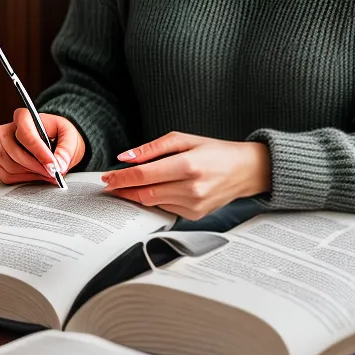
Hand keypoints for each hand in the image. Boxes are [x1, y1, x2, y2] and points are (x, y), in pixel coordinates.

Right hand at [0, 110, 85, 184]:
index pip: (25, 133)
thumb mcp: (70, 136)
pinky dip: (25, 179)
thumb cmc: (60, 134)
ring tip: (49, 173)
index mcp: (24, 117)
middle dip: (36, 165)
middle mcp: (6, 131)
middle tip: (53, 172)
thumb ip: (66, 150)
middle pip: (14, 151)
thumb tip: (59, 166)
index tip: (53, 164)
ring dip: (32, 173)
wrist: (55, 141)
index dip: (39, 151)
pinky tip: (38, 175)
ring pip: (10, 166)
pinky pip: (7, 176)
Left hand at [100, 132, 270, 219]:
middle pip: (144, 192)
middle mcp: (191, 188)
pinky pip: (166, 209)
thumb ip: (154, 148)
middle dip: (124, 188)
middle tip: (111, 183)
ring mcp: (194, 205)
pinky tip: (157, 191)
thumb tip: (126, 157)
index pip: (143, 175)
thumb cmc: (217, 152)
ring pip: (152, 203)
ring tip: (130, 187)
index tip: (108, 176)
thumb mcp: (187, 139)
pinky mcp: (195, 215)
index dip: (121, 177)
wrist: (247, 170)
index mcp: (188, 165)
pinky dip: (157, 201)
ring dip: (137, 195)